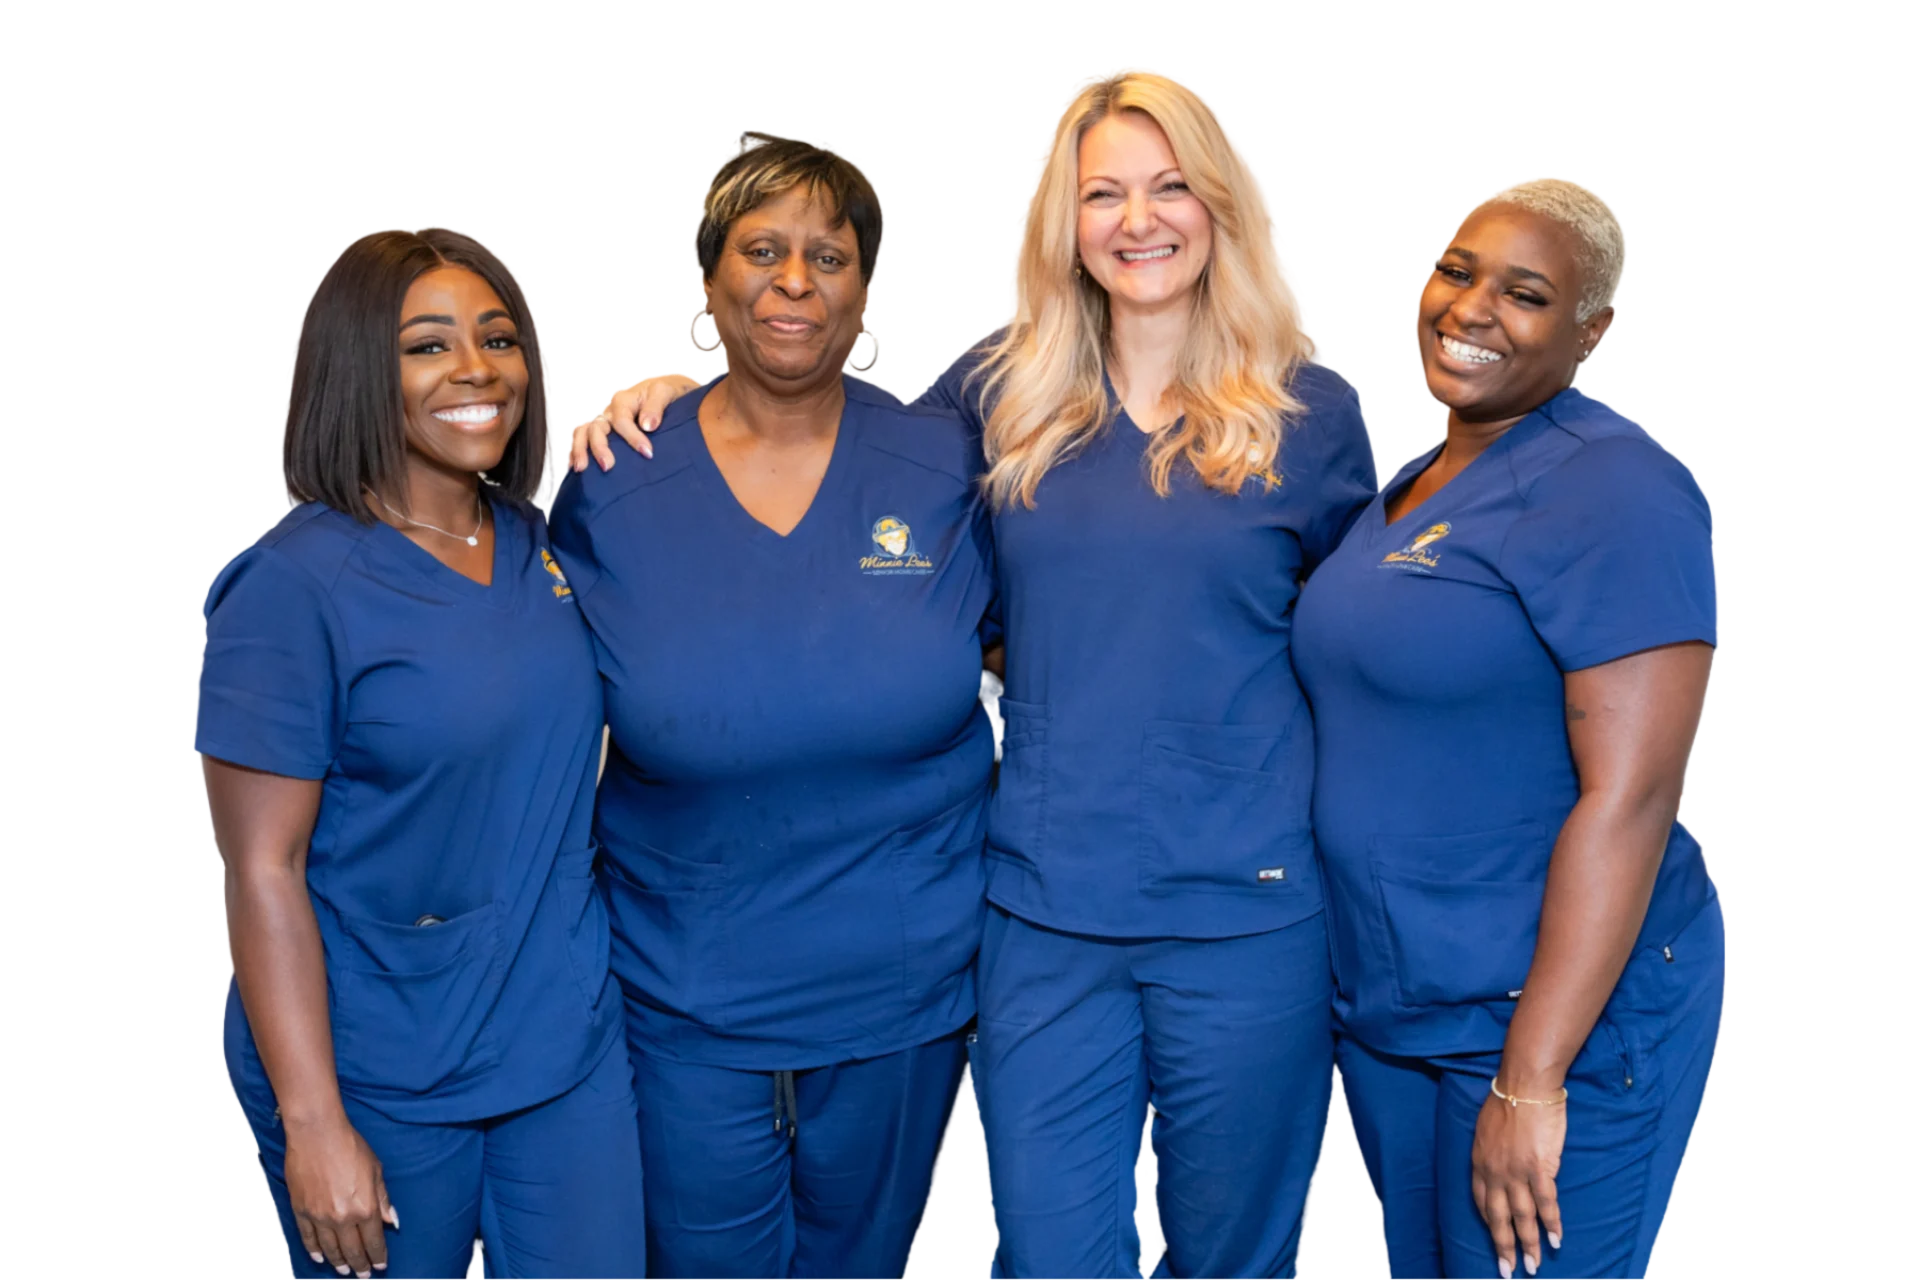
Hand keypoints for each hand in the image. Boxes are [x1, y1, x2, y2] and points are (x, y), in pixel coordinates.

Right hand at [283, 1114, 397, 1277]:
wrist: (317, 1135)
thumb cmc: (351, 1147)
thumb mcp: (376, 1170)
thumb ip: (383, 1199)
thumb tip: (392, 1221)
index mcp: (365, 1207)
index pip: (373, 1241)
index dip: (378, 1255)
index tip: (380, 1266)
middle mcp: (342, 1217)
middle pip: (352, 1249)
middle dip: (360, 1265)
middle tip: (364, 1275)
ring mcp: (319, 1217)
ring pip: (330, 1248)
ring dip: (338, 1262)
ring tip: (344, 1270)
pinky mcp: (301, 1211)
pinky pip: (308, 1237)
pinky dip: (314, 1250)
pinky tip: (320, 1258)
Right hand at [566, 373, 703, 470]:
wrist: (658, 389)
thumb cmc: (662, 391)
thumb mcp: (664, 392)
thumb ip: (656, 407)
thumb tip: (648, 426)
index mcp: (622, 399)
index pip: (622, 421)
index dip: (633, 438)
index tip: (648, 454)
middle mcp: (607, 409)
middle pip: (595, 427)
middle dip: (599, 448)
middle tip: (607, 467)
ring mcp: (601, 418)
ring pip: (581, 431)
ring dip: (579, 450)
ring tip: (581, 470)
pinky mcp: (599, 427)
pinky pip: (580, 437)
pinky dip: (574, 450)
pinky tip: (574, 467)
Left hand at [1470, 1086, 1564, 1277]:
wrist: (1525, 1084)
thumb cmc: (1508, 1100)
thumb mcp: (1486, 1129)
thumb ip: (1489, 1152)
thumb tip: (1496, 1164)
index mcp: (1479, 1162)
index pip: (1480, 1201)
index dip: (1489, 1223)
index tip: (1496, 1239)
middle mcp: (1494, 1172)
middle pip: (1498, 1217)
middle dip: (1504, 1246)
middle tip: (1508, 1271)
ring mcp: (1516, 1172)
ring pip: (1522, 1216)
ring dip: (1528, 1244)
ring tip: (1533, 1266)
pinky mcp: (1539, 1168)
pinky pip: (1545, 1203)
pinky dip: (1551, 1223)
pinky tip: (1555, 1240)